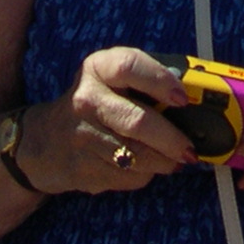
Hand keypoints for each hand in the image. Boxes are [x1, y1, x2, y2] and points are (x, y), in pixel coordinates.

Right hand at [25, 48, 196, 195]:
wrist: (46, 141)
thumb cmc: (98, 102)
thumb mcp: (112, 79)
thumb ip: (148, 80)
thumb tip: (198, 96)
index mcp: (98, 68)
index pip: (129, 66)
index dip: (160, 81)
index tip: (183, 98)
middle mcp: (86, 99)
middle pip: (137, 121)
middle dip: (172, 139)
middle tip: (191, 148)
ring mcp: (82, 137)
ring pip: (136, 156)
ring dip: (164, 162)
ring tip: (175, 159)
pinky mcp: (83, 170)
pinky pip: (127, 176)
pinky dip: (145, 174)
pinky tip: (145, 166)